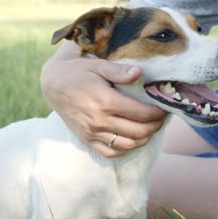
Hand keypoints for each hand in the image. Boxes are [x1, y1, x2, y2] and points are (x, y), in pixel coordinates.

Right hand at [41, 41, 166, 156]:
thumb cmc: (78, 72)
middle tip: (162, 118)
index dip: (158, 113)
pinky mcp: (87, 139)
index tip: (165, 107)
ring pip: (127, 145)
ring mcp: (93, 133)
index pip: (142, 113)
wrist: (52, 85)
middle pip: (139, 131)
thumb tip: (139, 73)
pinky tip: (133, 139)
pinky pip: (110, 152)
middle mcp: (100, 121)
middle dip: (156, 126)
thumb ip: (120, 71)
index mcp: (105, 101)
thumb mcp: (98, 65)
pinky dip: (125, 149)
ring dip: (144, 139)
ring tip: (151, 128)